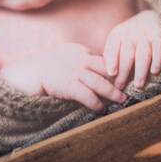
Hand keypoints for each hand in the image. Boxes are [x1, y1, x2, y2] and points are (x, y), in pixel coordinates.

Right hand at [0, 43, 124, 112]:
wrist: (30, 71)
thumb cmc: (46, 65)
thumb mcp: (64, 54)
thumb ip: (79, 58)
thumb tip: (93, 66)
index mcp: (80, 51)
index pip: (102, 59)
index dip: (114, 69)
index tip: (124, 76)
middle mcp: (80, 60)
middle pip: (106, 69)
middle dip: (120, 79)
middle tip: (130, 87)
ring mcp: (75, 73)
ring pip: (100, 83)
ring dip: (113, 93)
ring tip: (122, 100)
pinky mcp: (69, 86)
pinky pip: (87, 96)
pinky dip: (96, 103)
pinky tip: (102, 110)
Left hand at [103, 10, 160, 88]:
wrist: (151, 17)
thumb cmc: (130, 35)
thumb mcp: (117, 39)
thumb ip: (110, 53)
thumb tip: (105, 74)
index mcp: (118, 34)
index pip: (113, 48)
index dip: (112, 61)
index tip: (111, 74)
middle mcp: (131, 34)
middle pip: (127, 55)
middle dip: (124, 72)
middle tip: (121, 87)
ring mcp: (146, 35)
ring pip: (143, 54)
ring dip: (140, 71)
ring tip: (138, 85)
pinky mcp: (159, 36)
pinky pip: (159, 49)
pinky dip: (157, 60)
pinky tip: (154, 72)